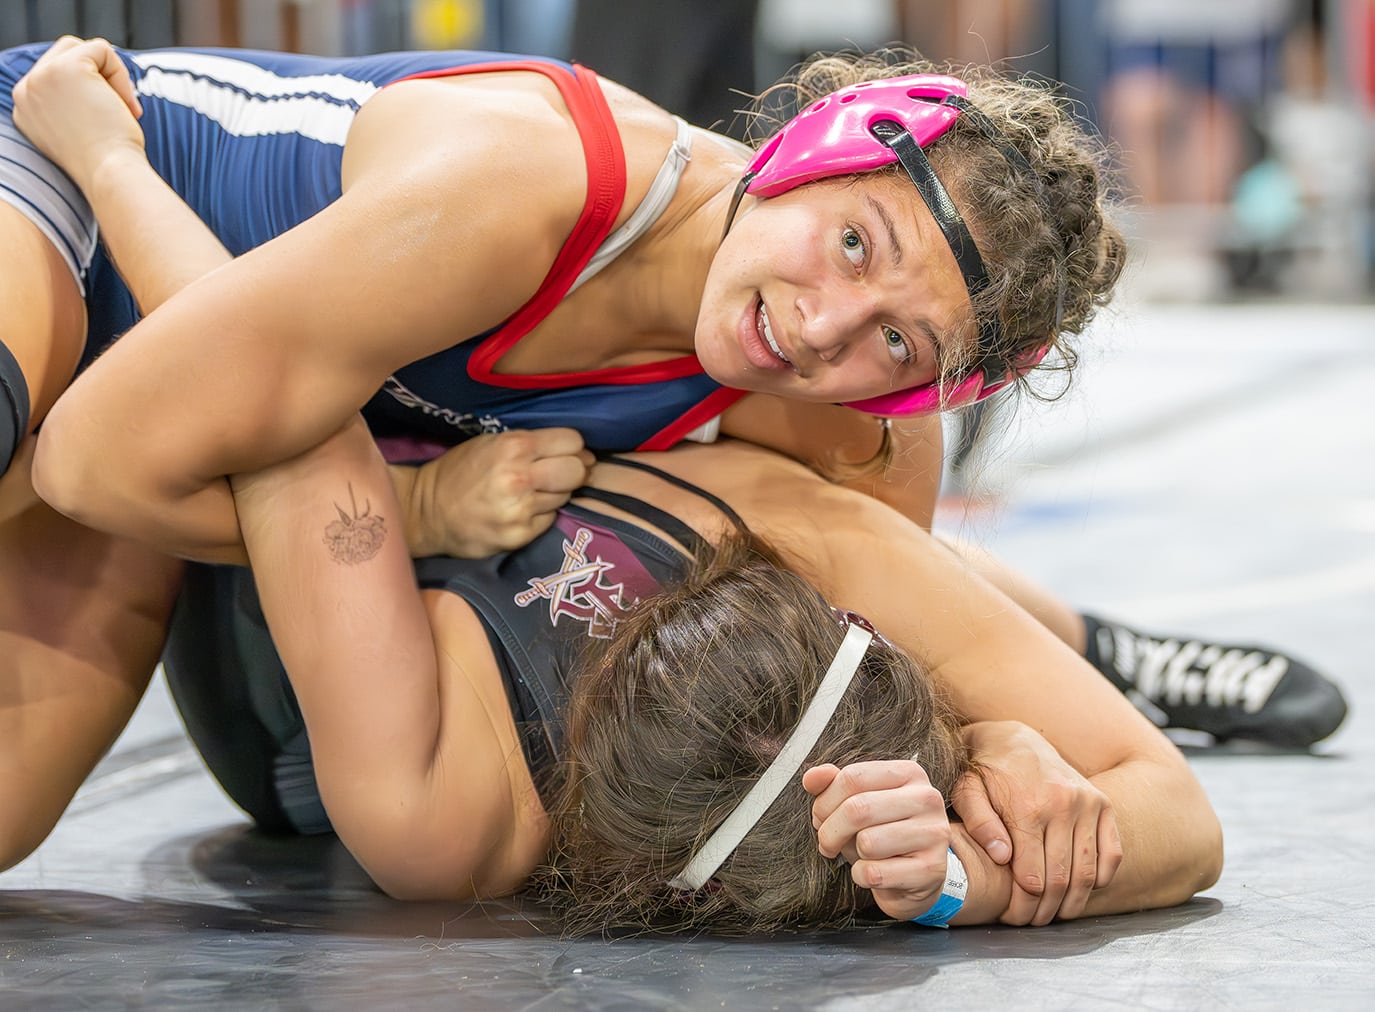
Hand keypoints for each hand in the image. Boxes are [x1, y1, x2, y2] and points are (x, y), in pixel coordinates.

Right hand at [12, 36, 145, 188]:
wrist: (109, 176)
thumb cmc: (105, 164)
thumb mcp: (75, 132)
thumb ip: (70, 106)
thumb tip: (93, 85)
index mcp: (25, 107)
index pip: (56, 74)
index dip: (89, 89)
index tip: (104, 122)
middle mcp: (25, 90)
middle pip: (66, 53)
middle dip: (100, 77)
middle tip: (118, 112)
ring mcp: (41, 76)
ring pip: (83, 49)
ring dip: (112, 76)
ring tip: (123, 109)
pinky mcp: (66, 67)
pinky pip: (103, 50)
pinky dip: (122, 75)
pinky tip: (126, 106)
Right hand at [398, 428, 592, 557]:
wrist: (427, 511)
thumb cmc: (460, 472)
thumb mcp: (491, 443)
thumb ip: (531, 444)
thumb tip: (579, 452)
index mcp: (514, 447)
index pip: (572, 442)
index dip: (573, 447)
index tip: (566, 453)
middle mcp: (521, 477)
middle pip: (577, 471)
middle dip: (574, 470)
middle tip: (559, 474)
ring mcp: (521, 510)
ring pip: (565, 496)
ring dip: (555, 493)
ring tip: (530, 493)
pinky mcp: (520, 535)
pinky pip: (549, 519)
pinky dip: (541, 514)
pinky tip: (521, 511)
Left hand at [803, 760, 952, 921]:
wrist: (917, 876)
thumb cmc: (883, 833)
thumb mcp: (858, 803)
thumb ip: (832, 785)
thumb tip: (811, 777)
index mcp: (908, 773)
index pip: (853, 777)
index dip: (825, 801)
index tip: (819, 817)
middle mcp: (927, 798)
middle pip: (857, 808)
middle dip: (830, 831)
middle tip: (827, 842)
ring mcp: (933, 833)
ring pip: (867, 842)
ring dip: (851, 854)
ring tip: (859, 855)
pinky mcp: (931, 868)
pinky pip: (875, 873)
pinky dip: (862, 876)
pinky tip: (872, 873)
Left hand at [952, 721, 1122, 924]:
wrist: (1014, 739)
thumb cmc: (984, 772)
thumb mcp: (967, 792)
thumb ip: (980, 824)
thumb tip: (1002, 857)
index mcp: (1028, 806)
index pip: (1032, 874)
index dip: (1024, 904)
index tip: (1014, 917)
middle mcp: (1064, 805)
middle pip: (1061, 878)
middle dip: (1046, 909)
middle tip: (1034, 922)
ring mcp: (1088, 804)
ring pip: (1089, 872)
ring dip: (1075, 902)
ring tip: (1057, 914)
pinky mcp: (1104, 804)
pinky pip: (1113, 853)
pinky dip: (1102, 878)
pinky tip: (1084, 890)